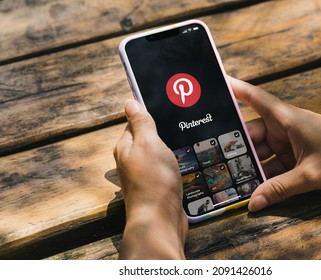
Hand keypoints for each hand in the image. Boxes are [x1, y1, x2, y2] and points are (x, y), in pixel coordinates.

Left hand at [114, 100, 187, 258]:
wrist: (160, 219)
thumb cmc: (153, 179)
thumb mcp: (148, 143)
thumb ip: (140, 123)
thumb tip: (129, 103)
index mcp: (126, 147)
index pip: (135, 123)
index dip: (150, 114)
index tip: (169, 109)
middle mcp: (132, 161)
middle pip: (149, 139)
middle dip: (165, 132)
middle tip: (183, 126)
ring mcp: (144, 175)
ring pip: (160, 155)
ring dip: (172, 149)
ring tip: (189, 142)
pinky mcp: (157, 187)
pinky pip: (167, 169)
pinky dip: (176, 164)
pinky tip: (188, 162)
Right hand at [229, 77, 320, 211]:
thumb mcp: (310, 175)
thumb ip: (280, 189)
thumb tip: (253, 203)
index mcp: (287, 119)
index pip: (255, 99)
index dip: (235, 90)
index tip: (216, 83)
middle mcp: (284, 127)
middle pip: (252, 134)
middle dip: (237, 148)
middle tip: (215, 161)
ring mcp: (288, 142)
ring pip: (260, 151)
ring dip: (250, 165)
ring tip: (232, 179)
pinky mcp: (293, 155)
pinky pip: (272, 163)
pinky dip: (264, 174)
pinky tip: (254, 187)